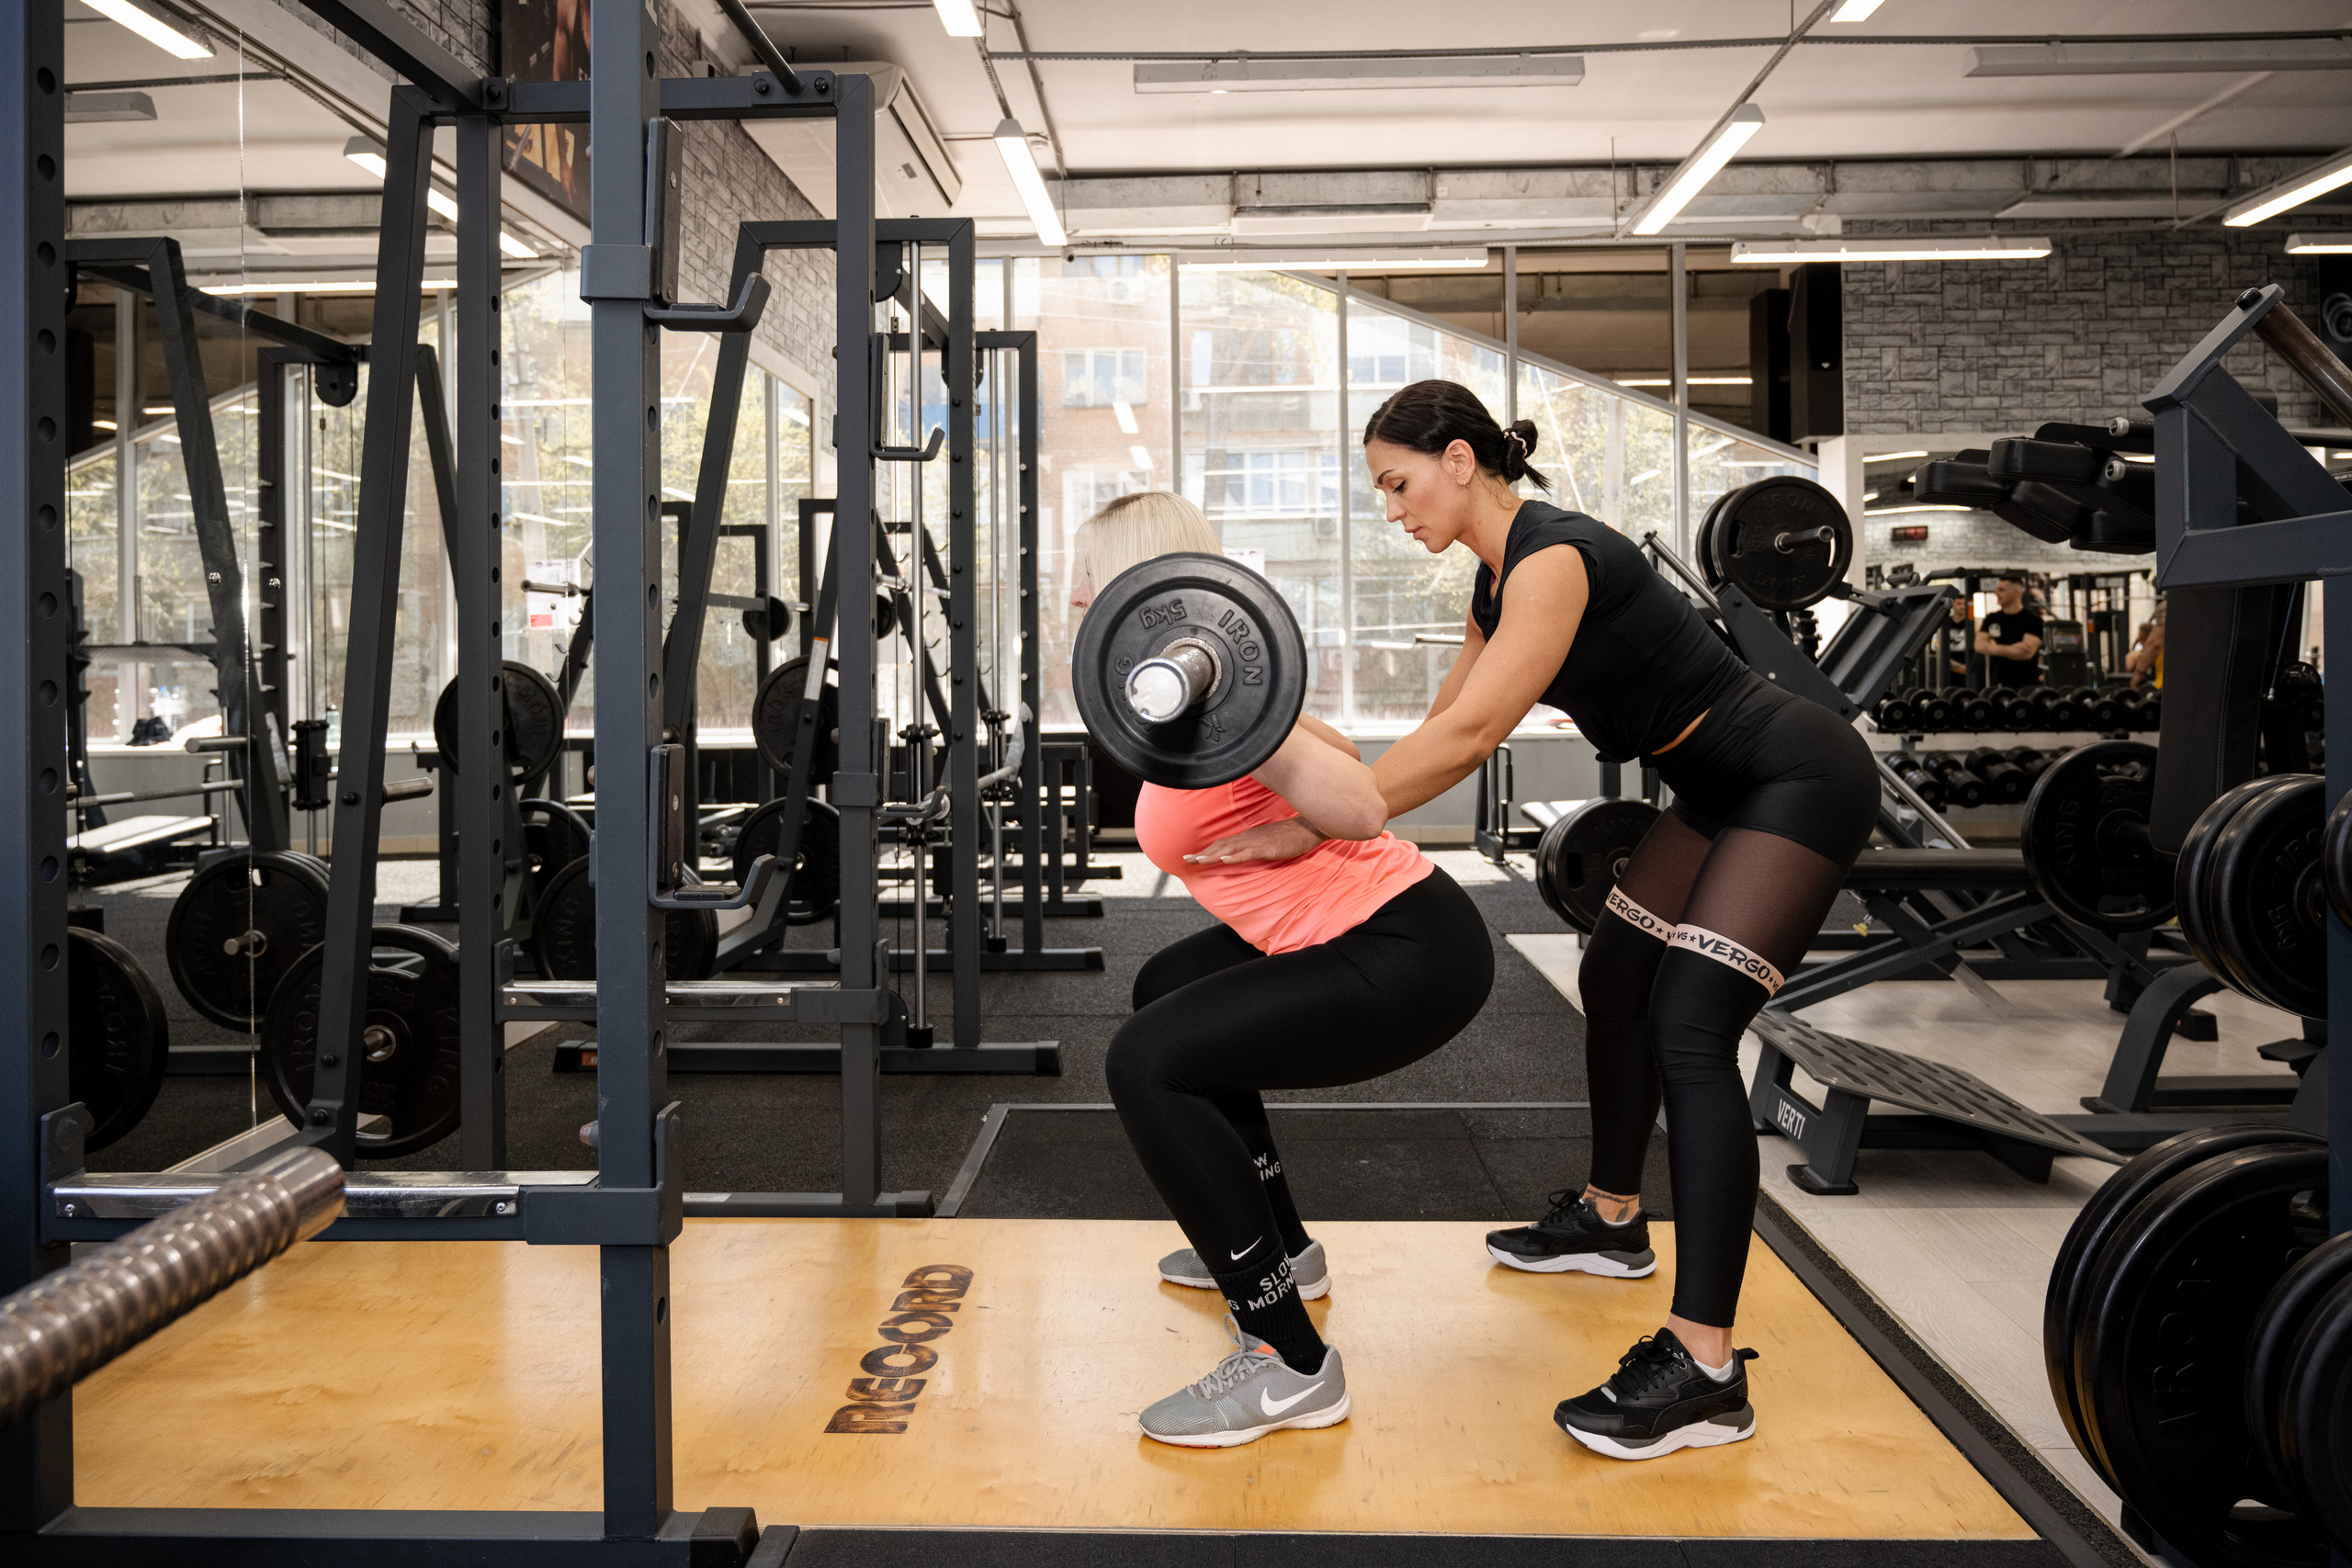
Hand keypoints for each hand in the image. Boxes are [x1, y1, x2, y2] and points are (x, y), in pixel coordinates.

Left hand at [1183, 817, 1325, 865]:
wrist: (1309, 828)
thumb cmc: (1290, 836)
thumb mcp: (1267, 842)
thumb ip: (1254, 847)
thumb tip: (1241, 855)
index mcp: (1248, 837)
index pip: (1223, 843)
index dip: (1206, 850)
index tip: (1192, 856)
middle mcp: (1249, 837)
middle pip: (1221, 845)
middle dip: (1203, 853)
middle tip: (1185, 860)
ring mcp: (1258, 842)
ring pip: (1231, 848)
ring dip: (1213, 855)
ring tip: (1198, 861)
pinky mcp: (1268, 847)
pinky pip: (1249, 852)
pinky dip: (1236, 856)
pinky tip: (1226, 860)